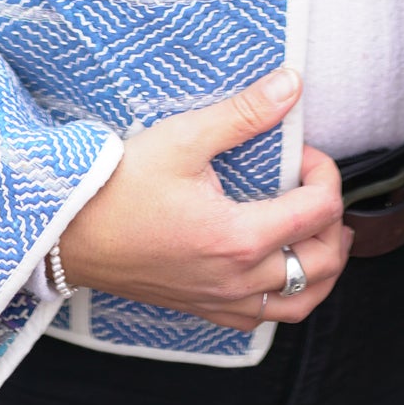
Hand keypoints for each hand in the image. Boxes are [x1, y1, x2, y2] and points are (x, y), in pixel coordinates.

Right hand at [57, 66, 351, 329]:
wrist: (68, 233)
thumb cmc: (119, 185)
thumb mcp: (183, 138)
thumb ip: (244, 113)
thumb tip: (292, 85)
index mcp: (238, 237)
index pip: (318, 211)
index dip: (326, 174)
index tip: (305, 151)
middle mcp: (237, 280)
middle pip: (322, 265)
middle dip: (335, 223)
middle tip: (320, 187)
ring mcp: (221, 302)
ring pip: (300, 305)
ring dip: (323, 270)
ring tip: (323, 234)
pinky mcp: (203, 310)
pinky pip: (264, 319)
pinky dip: (288, 297)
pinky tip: (278, 267)